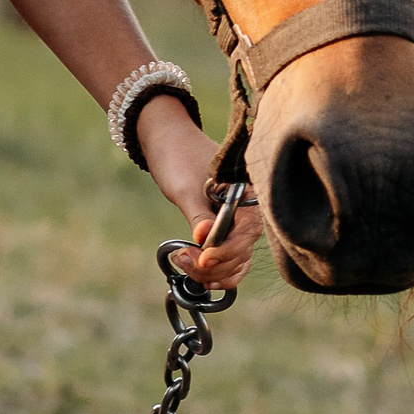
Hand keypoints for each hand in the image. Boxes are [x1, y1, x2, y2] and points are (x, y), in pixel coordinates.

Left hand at [137, 94, 260, 288]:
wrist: (166, 139)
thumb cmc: (177, 156)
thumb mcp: (185, 187)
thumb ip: (198, 215)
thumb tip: (206, 242)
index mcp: (246, 190)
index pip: (248, 230)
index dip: (227, 250)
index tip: (203, 259)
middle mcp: (247, 207)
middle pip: (243, 249)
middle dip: (216, 263)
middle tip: (186, 261)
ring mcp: (237, 218)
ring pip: (237, 258)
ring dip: (214, 271)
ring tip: (185, 264)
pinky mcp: (225, 227)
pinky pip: (230, 256)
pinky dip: (218, 270)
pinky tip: (201, 274)